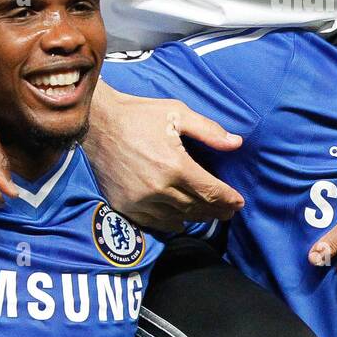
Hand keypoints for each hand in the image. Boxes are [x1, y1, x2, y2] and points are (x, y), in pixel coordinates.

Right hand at [81, 85, 244, 232]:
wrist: (97, 122)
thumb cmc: (139, 115)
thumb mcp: (178, 113)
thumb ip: (209, 131)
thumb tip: (236, 143)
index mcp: (174, 165)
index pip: (211, 191)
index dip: (228, 199)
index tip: (239, 202)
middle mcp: (158, 187)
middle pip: (197, 207)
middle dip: (217, 210)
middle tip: (229, 211)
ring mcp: (139, 200)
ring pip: (177, 218)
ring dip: (196, 218)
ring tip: (210, 215)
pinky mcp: (124, 205)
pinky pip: (154, 222)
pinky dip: (171, 223)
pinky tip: (181, 221)